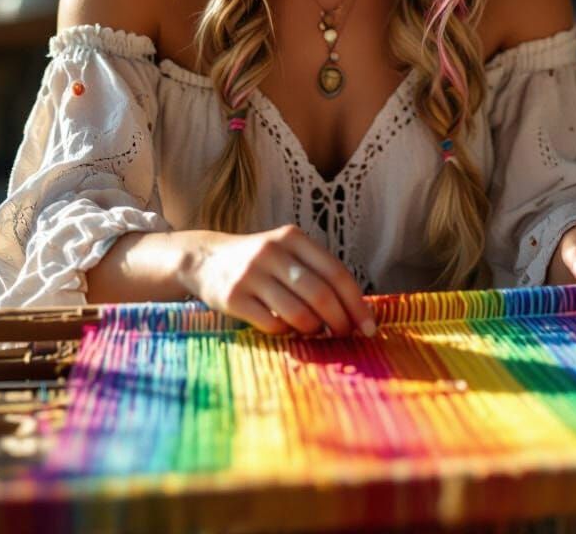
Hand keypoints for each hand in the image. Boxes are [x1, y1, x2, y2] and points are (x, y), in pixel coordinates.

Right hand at [180, 225, 376, 337]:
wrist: (205, 259)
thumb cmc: (259, 262)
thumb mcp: (287, 252)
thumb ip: (317, 273)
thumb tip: (356, 311)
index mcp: (293, 238)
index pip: (337, 273)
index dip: (357, 303)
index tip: (370, 327)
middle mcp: (273, 252)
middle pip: (321, 294)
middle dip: (340, 321)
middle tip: (345, 336)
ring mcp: (251, 274)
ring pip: (299, 313)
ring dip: (314, 329)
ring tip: (314, 330)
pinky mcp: (234, 297)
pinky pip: (273, 324)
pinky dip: (286, 332)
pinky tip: (285, 327)